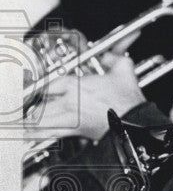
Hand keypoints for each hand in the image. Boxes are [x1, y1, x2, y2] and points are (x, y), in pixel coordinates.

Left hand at [30, 51, 145, 141]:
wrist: (132, 123)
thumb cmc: (128, 100)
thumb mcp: (124, 69)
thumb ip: (112, 58)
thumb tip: (107, 56)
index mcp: (78, 86)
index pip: (48, 84)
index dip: (38, 86)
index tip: (36, 86)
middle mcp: (69, 102)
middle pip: (39, 104)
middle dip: (30, 105)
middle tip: (24, 105)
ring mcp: (70, 119)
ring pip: (40, 119)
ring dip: (29, 119)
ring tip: (21, 119)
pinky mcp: (75, 131)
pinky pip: (50, 134)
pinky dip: (36, 135)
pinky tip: (27, 135)